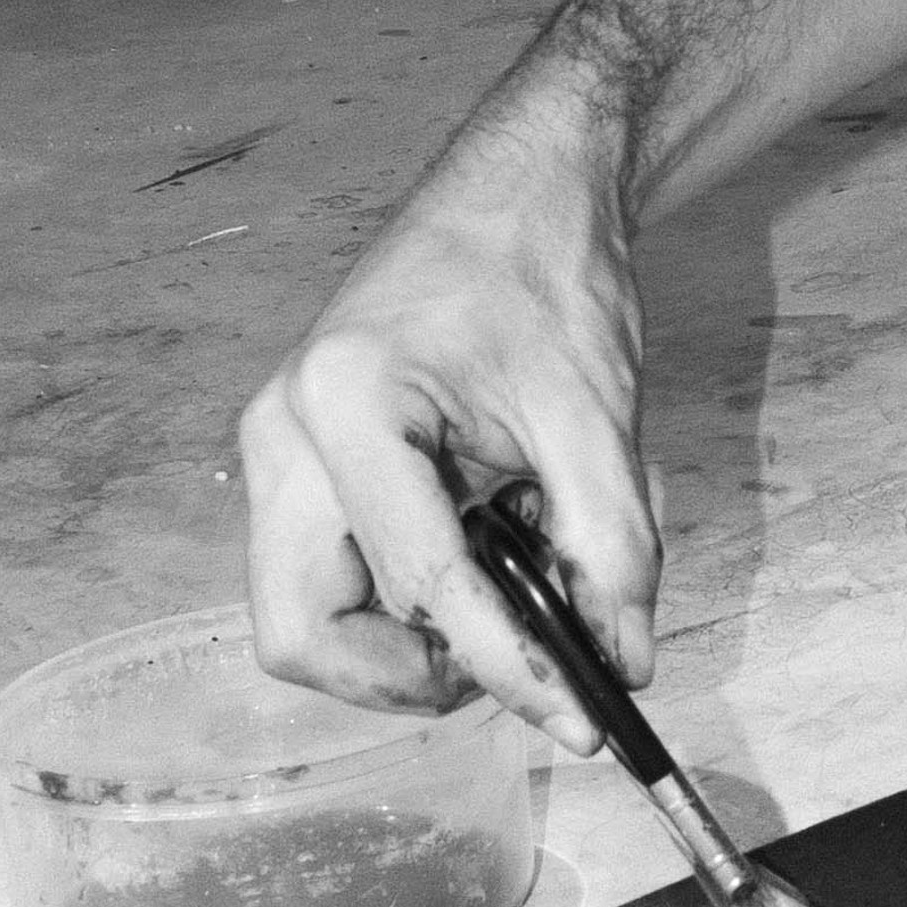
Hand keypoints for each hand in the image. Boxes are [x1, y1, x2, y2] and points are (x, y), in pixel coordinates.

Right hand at [239, 95, 656, 749]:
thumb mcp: (597, 417)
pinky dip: (409, 603)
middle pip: (304, 634)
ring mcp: (283, 452)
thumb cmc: (545, 272)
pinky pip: (333, 578)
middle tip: (520, 666)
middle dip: (408, 678)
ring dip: (408, 644)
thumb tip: (623, 661)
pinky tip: (492, 554)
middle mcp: (286, 434)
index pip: (422, 583)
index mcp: (346, 401)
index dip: (509, 666)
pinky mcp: (306, 467)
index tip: (581, 715)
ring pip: (308, 620)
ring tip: (517, 591)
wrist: (519, 192)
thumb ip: (613, 547)